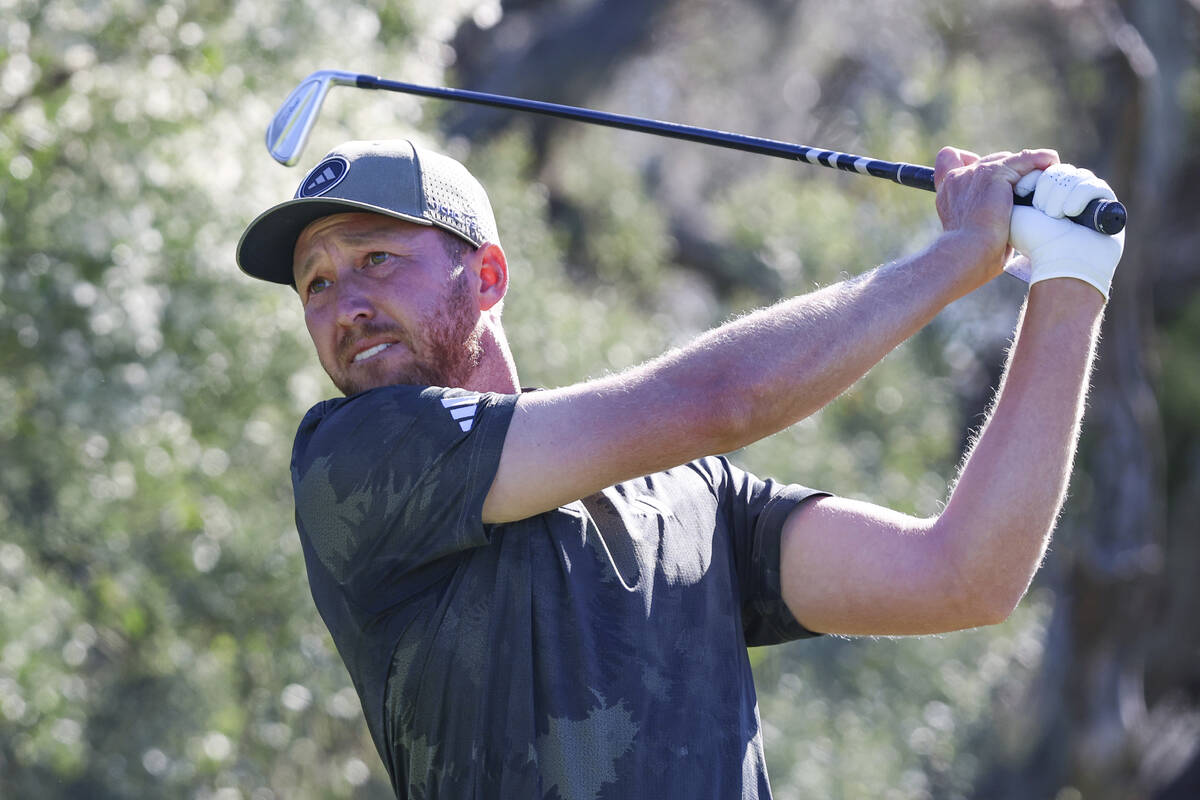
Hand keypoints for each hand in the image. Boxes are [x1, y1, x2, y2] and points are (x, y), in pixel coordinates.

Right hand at [934, 147, 1059, 288]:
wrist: (966, 255)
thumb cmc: (970, 257)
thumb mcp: (972, 237)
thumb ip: (983, 220)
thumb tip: (1010, 226)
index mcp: (947, 193)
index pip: (950, 159)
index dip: (970, 163)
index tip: (987, 179)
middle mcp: (957, 178)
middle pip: (990, 161)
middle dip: (1009, 173)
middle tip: (1027, 192)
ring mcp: (974, 174)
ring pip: (1008, 160)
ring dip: (1026, 170)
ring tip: (1045, 183)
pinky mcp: (994, 174)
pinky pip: (1025, 159)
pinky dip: (1040, 160)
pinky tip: (1052, 164)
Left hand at [1007, 164, 1124, 299]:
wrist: (1058, 260)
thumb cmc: (1035, 240)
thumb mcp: (1017, 209)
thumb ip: (1017, 184)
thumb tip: (1027, 163)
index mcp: (1045, 194)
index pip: (1043, 168)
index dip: (1035, 180)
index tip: (1028, 198)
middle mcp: (1067, 194)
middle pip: (1059, 170)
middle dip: (1048, 190)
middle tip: (1045, 213)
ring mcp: (1087, 197)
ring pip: (1076, 175)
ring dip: (1062, 197)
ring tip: (1059, 217)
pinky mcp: (1106, 201)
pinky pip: (1094, 184)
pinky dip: (1080, 198)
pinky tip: (1072, 213)